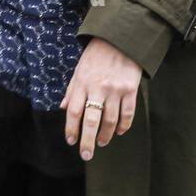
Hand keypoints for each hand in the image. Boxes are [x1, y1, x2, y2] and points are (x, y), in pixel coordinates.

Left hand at [60, 37, 141, 160]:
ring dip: (105, 135)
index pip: (74, 111)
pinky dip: (124, 125)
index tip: (71, 141)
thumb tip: (64, 108)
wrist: (120, 40)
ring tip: (101, 143)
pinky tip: (119, 132)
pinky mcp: (131, 90)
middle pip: (91, 120)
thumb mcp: (79, 70)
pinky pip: (128, 113)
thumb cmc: (96, 56)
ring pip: (110, 120)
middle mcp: (98, 88)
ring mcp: (115, 90)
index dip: (71, 128)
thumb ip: (72, 90)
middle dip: (87, 140)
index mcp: (82, 83)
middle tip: (86, 155)